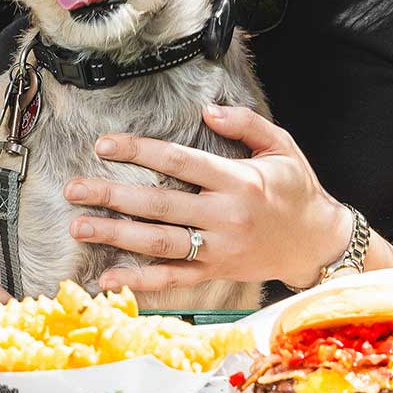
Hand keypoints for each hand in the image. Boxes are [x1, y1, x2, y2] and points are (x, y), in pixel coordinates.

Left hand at [65, 105, 351, 293]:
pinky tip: (106, 280)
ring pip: (160, 244)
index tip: (104, 145)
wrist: (319, 243)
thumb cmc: (298, 190)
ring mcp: (219, 249)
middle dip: (113, 196)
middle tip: (74, 189)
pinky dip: (139, 282)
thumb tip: (208, 110)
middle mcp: (226, 217)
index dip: (140, 152)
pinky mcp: (217, 273)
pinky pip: (173, 280)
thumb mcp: (282, 146)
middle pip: (160, 205)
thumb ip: (246, 124)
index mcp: (239, 181)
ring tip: (79, 226)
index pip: (180, 162)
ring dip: (116, 235)